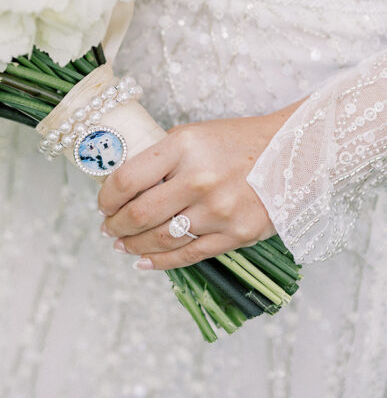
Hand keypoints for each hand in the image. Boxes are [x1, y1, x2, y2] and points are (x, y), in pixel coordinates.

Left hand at [97, 103, 300, 270]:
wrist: (295, 151)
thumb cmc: (238, 141)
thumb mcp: (193, 135)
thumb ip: (160, 158)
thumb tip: (122, 186)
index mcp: (183, 146)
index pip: (127, 178)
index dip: (106, 197)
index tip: (102, 203)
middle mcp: (199, 178)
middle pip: (139, 214)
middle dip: (115, 226)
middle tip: (108, 228)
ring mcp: (218, 210)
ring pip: (161, 239)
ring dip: (134, 245)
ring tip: (123, 244)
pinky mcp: (236, 234)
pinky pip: (188, 255)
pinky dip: (161, 262)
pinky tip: (144, 261)